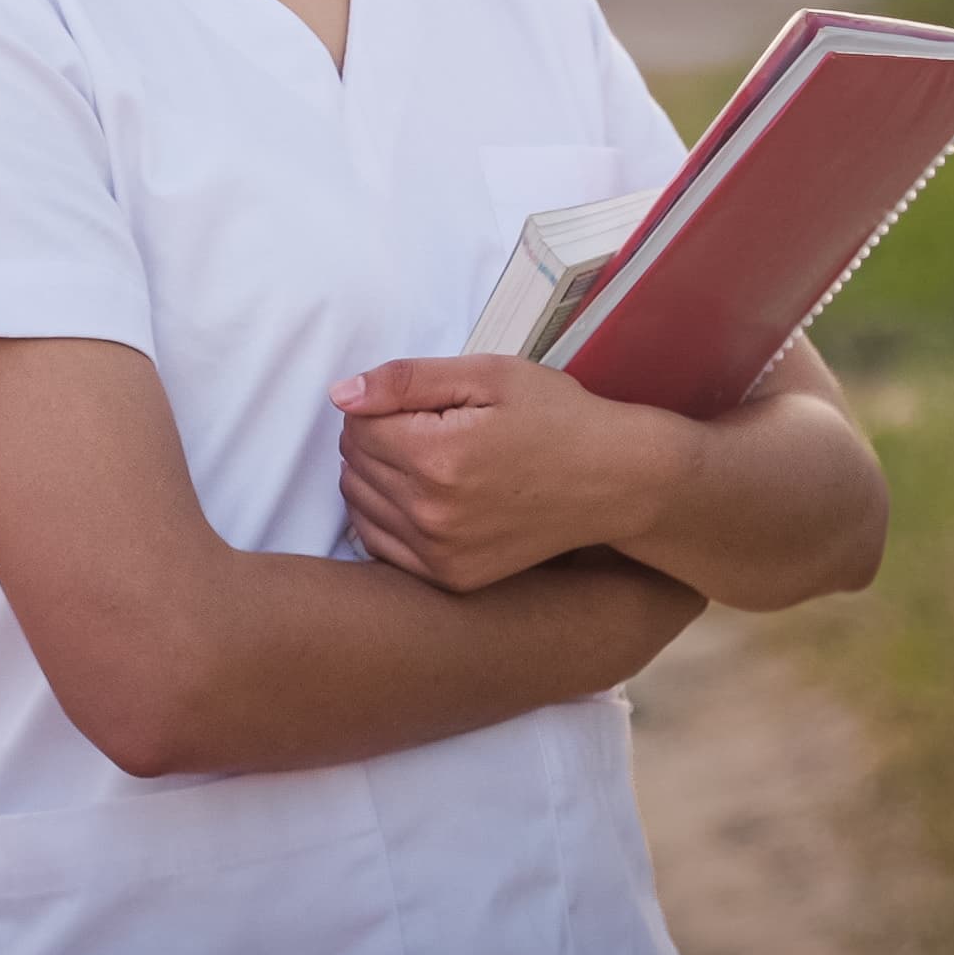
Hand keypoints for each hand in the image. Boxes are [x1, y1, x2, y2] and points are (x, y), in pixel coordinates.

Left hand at [331, 354, 697, 594]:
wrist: (612, 481)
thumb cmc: (554, 417)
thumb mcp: (489, 375)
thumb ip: (407, 380)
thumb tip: (341, 394)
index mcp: (438, 455)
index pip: (356, 425)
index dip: (379, 405)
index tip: (420, 403)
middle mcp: (432, 513)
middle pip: (353, 465)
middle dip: (375, 438)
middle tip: (427, 427)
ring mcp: (440, 554)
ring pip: (358, 505)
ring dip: (376, 477)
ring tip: (427, 460)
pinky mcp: (450, 579)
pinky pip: (380, 545)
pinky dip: (386, 517)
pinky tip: (423, 498)